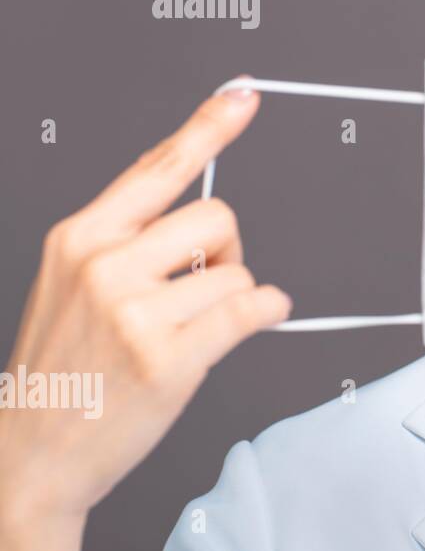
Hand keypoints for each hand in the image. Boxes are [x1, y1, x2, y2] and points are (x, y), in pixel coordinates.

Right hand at [0, 84, 290, 550]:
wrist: (31, 454)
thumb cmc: (61, 371)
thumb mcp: (71, 286)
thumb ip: (129, 243)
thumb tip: (200, 219)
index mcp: (79, 237)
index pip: (155, 167)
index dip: (208, 126)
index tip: (242, 96)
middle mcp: (104, 265)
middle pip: (216, 217)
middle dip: (228, 250)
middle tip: (209, 282)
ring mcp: (135, 311)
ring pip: (236, 270)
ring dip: (237, 294)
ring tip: (204, 323)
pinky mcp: (168, 355)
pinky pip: (250, 309)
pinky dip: (267, 314)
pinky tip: (252, 323)